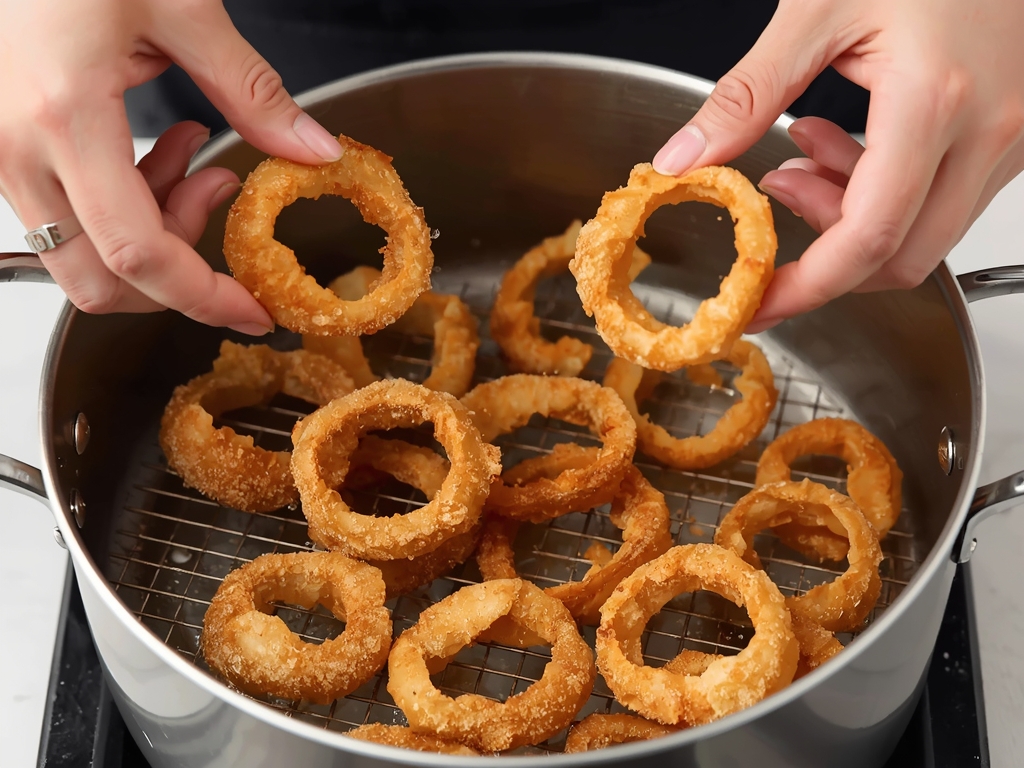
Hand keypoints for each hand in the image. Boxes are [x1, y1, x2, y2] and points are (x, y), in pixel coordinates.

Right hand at [0, 0, 344, 333]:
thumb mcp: (183, 8)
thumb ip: (253, 91)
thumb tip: (314, 151)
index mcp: (63, 115)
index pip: (139, 254)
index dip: (203, 298)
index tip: (253, 311)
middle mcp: (16, 147)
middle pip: (100, 280)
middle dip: (174, 276)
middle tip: (221, 206)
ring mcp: (0, 152)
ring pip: (81, 255)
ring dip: (153, 231)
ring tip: (196, 158)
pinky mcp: (3, 147)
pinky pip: (66, 218)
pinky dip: (123, 207)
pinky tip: (157, 150)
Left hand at [652, 0, 1023, 331]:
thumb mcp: (816, 8)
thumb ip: (745, 95)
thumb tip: (683, 159)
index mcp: (935, 103)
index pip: (867, 240)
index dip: (806, 286)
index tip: (758, 303)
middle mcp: (990, 132)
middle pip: (901, 257)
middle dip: (826, 252)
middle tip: (773, 197)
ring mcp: (1013, 136)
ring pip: (925, 232)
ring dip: (851, 214)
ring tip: (802, 148)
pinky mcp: (1015, 131)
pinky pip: (947, 197)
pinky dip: (886, 190)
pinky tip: (849, 138)